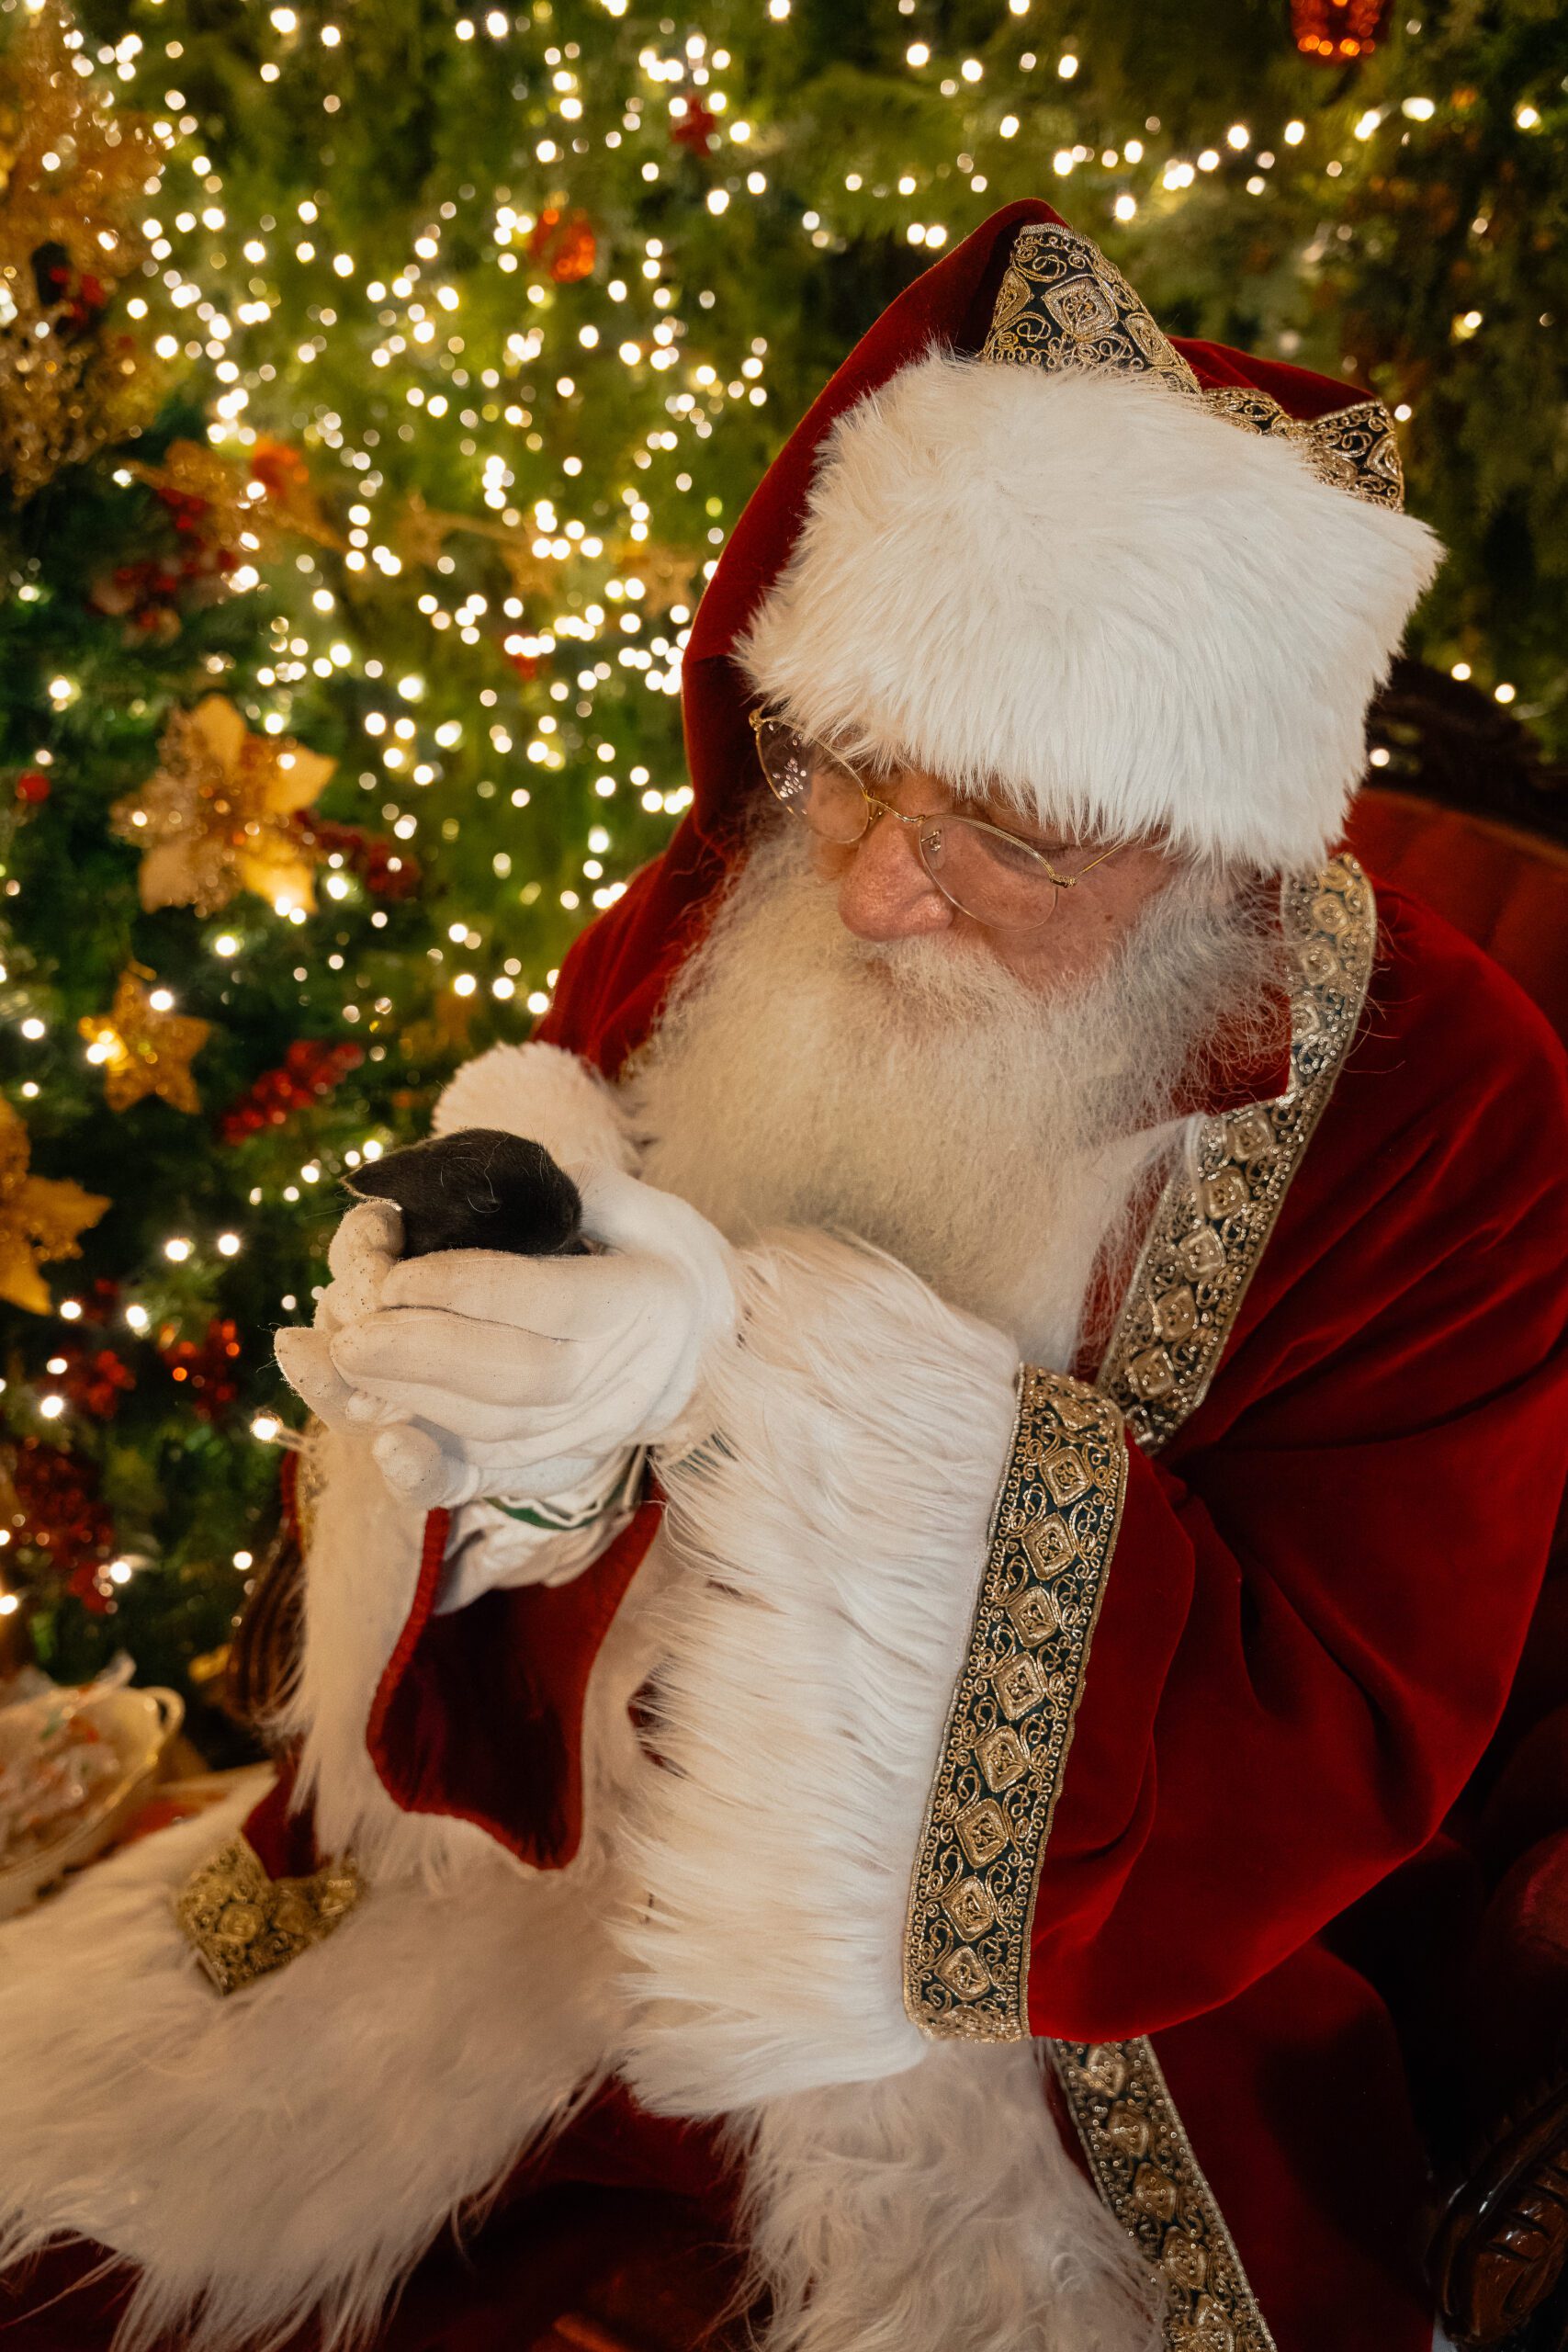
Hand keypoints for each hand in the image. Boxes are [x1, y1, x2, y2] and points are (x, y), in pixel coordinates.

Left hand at [275, 1166, 735, 1510]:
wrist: (707, 1349)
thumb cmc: (661, 1262)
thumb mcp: (648, 1209)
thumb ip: (587, 1194)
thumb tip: (513, 1187)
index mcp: (642, 1305)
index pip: (545, 1302)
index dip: (462, 1287)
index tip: (394, 1268)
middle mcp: (615, 1381)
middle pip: (511, 1377)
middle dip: (418, 1353)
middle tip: (346, 1331)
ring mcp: (584, 1434)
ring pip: (488, 1429)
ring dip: (401, 1397)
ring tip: (329, 1360)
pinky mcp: (551, 1466)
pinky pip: (488, 1480)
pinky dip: (430, 1472)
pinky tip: (381, 1450)